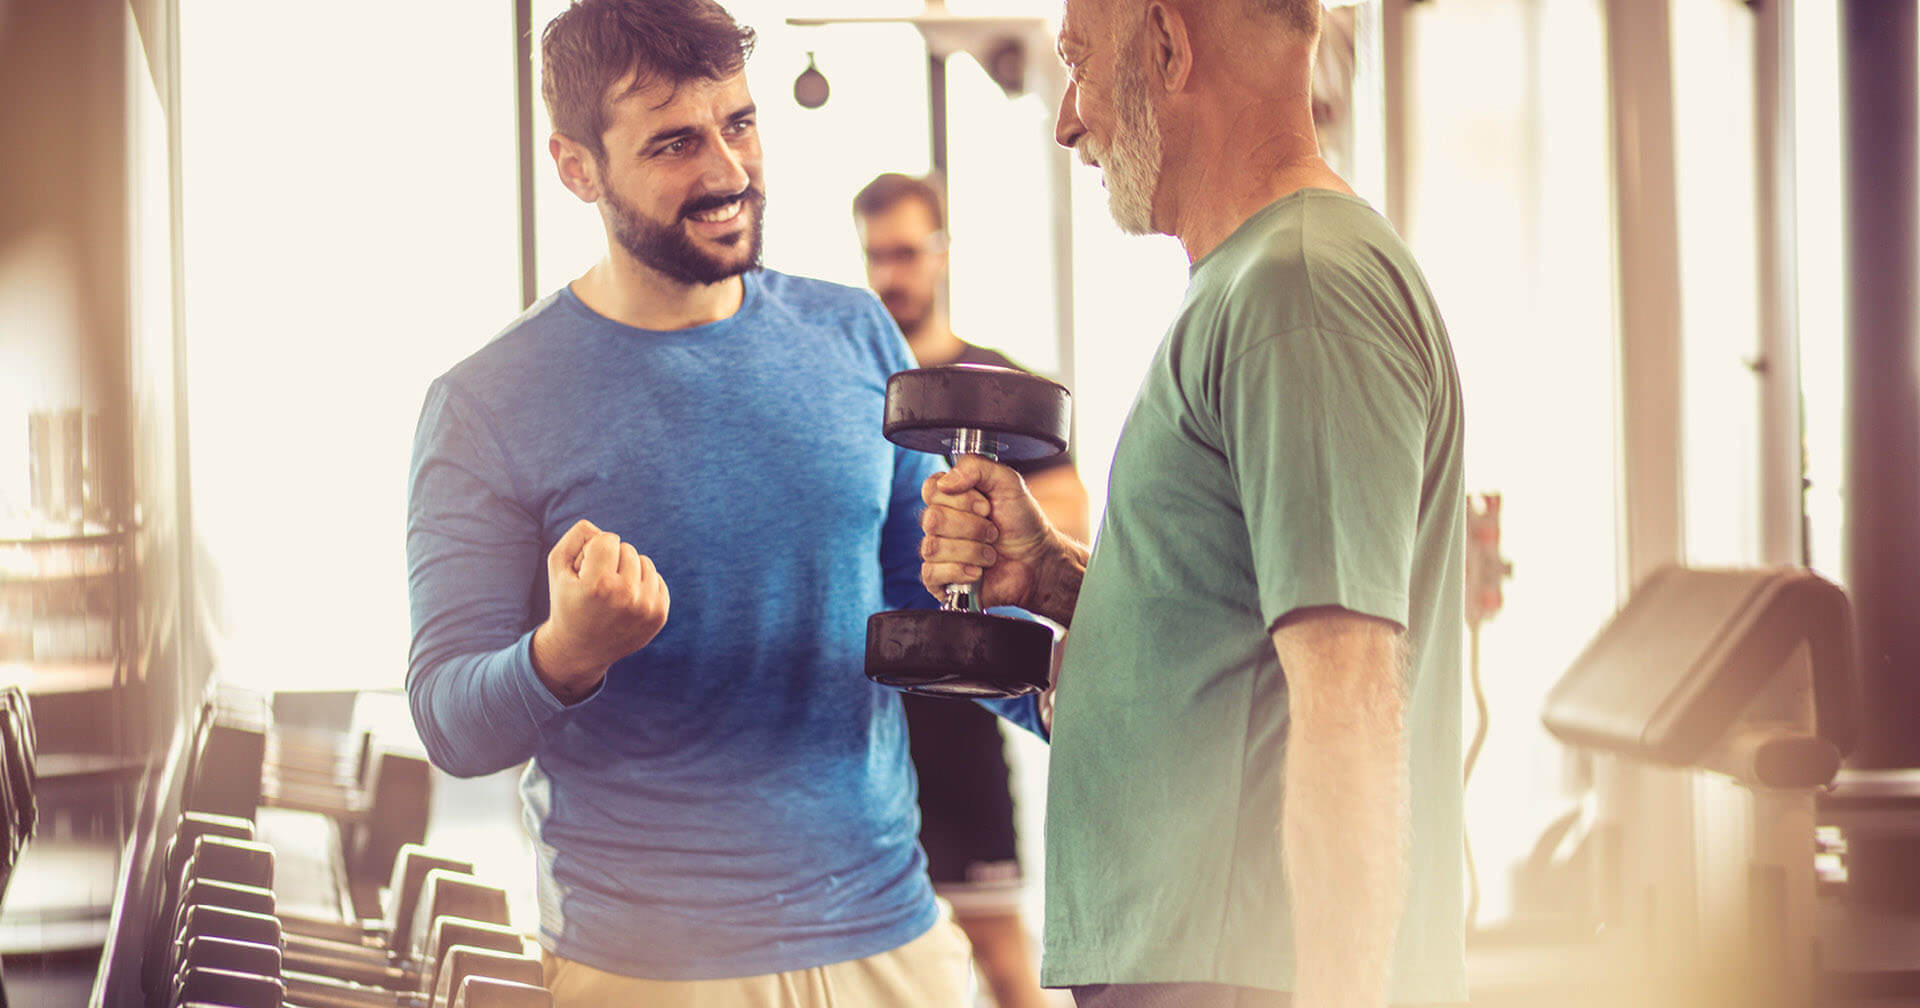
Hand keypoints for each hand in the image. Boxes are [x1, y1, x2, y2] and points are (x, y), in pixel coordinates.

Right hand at [532, 519, 669, 702]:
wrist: (580, 649)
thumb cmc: (567, 602)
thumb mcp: (557, 567)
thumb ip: (576, 537)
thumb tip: (602, 529)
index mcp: (599, 584)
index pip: (608, 539)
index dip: (594, 550)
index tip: (585, 571)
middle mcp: (626, 596)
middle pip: (627, 549)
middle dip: (611, 560)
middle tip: (597, 586)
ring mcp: (646, 607)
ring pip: (645, 562)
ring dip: (628, 570)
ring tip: (612, 592)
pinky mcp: (659, 615)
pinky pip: (657, 579)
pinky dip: (642, 584)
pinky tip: (626, 601)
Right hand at [919, 455, 1064, 616]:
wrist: (1038, 561)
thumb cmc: (1022, 523)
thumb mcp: (1008, 482)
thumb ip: (976, 466)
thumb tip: (945, 482)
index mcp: (950, 498)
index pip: (931, 489)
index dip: (961, 499)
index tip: (986, 507)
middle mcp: (940, 524)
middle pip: (932, 519)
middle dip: (972, 527)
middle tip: (993, 532)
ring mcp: (938, 552)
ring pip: (933, 547)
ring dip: (971, 550)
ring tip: (990, 553)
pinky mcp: (939, 580)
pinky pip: (931, 573)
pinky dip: (960, 571)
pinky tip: (978, 572)